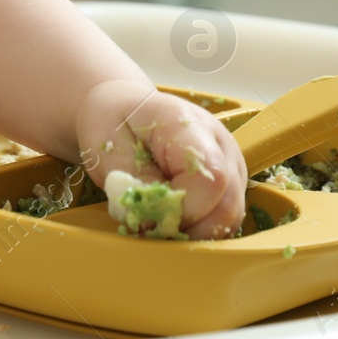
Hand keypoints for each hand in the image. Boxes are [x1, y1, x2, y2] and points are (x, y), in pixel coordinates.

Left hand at [75, 78, 247, 239]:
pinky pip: (224, 216)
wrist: (120, 108)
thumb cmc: (111, 122)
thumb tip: (152, 221)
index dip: (185, 208)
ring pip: (230, 215)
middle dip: (188, 226)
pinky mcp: (228, 182)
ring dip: (194, 230)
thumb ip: (132, 183)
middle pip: (227, 202)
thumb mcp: (107, 148)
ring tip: (157, 223)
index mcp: (188, 124)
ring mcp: (229, 163)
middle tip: (150, 227)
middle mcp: (220, 143)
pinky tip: (170, 220)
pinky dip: (198, 227)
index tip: (149, 215)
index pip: (211, 177)